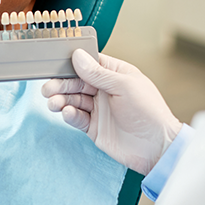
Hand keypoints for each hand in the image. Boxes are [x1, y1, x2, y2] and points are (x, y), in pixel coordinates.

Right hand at [42, 49, 181, 175]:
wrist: (156, 148)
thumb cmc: (149, 112)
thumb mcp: (124, 86)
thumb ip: (98, 73)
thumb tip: (77, 56)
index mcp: (114, 74)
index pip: (88, 64)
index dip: (72, 64)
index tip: (56, 64)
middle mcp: (104, 90)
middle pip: (76, 82)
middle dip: (61, 84)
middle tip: (48, 88)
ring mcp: (98, 109)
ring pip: (73, 99)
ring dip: (61, 100)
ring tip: (54, 103)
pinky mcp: (94, 127)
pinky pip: (77, 117)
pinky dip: (69, 115)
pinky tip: (67, 112)